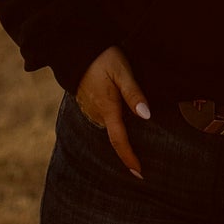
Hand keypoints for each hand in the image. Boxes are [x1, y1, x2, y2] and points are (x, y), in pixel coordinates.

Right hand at [76, 46, 150, 178]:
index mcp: (107, 108)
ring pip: (110, 125)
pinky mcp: (87, 105)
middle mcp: (96, 114)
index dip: (129, 158)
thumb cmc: (103, 58)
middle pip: (117, 134)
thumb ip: (134, 93)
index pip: (119, 140)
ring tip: (138, 127)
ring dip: (122, 127)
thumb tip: (146, 115)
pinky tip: (122, 111)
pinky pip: (104, 117)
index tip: (139, 173)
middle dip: (130, 141)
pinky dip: (114, 117)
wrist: (76, 49)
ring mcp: (90, 111)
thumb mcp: (122, 71)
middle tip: (148, 149)